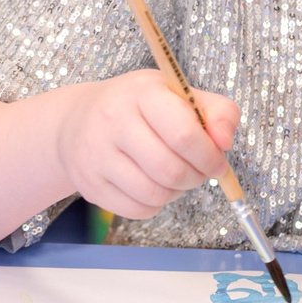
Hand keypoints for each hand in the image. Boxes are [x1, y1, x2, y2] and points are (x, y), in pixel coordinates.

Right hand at [52, 70, 240, 218]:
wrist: (76, 120)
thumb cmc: (138, 106)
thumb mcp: (178, 93)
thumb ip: (216, 111)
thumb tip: (225, 143)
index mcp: (142, 93)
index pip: (183, 134)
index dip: (209, 155)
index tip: (217, 161)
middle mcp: (112, 120)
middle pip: (170, 170)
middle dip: (195, 177)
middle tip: (198, 171)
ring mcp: (96, 154)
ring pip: (155, 194)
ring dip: (176, 191)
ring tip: (174, 176)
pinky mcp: (90, 184)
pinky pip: (138, 210)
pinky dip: (155, 204)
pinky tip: (152, 184)